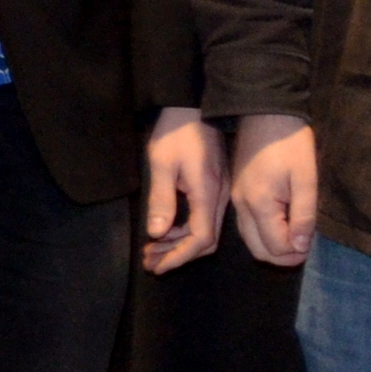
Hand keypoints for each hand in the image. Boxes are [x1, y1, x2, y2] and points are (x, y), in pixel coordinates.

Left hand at [142, 107, 229, 272]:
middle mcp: (219, 196)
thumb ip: (161, 200)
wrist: (193, 105)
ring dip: (179, 244)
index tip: (157, 266)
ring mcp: (220, 192)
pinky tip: (166, 230)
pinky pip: (204, 218)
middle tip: (150, 261)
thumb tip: (158, 233)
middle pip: (206, 240)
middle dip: (177, 254)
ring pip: (205, 230)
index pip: (200, 238)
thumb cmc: (176, 131)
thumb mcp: (162, 164)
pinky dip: (184, 230)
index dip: (179, 257)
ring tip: (152, 250)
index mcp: (208, 192)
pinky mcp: (216, 187)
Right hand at [231, 113, 319, 266]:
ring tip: (297, 235)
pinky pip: (247, 224)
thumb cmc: (291, 144)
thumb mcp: (306, 179)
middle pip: (258, 250)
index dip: (296, 252)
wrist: (265, 112)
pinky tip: (283, 223)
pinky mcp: (237, 192)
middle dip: (282, 255)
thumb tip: (299, 247)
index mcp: (259, 204)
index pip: (275, 247)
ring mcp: (236, 200)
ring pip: (250, 239)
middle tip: (305, 246)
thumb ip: (303, 216)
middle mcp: (241, 207)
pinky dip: (264, 232)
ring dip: (272, 245)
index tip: (312, 244)